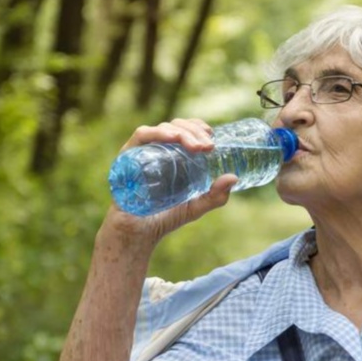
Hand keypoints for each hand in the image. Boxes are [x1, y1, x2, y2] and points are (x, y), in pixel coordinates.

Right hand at [102, 118, 237, 249]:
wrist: (138, 234)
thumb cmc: (165, 217)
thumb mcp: (195, 206)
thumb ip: (215, 196)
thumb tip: (234, 178)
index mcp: (172, 154)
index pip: (185, 129)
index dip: (198, 127)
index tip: (211, 136)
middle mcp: (157, 149)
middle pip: (176, 126)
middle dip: (194, 132)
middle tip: (208, 147)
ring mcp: (141, 151)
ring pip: (162, 128)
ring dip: (181, 132)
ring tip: (196, 146)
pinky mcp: (127, 155)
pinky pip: (141, 136)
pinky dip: (157, 133)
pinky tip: (172, 137)